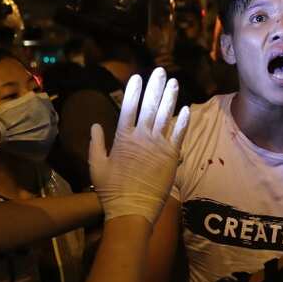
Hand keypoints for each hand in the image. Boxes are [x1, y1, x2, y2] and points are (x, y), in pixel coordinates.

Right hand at [88, 67, 189, 222]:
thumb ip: (96, 144)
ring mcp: (158, 146)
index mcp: (123, 138)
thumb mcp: (97, 166)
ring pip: (166, 116)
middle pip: (150, 107)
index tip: (137, 76)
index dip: (134, 91)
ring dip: (170, 98)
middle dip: (155, 87)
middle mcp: (142, 138)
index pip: (129, 108)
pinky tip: (186, 108)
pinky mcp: (172, 157)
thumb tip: (96, 125)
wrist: (132, 210)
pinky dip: (183, 122)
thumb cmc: (111, 191)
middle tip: (161, 71)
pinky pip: (179, 135)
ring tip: (174, 82)